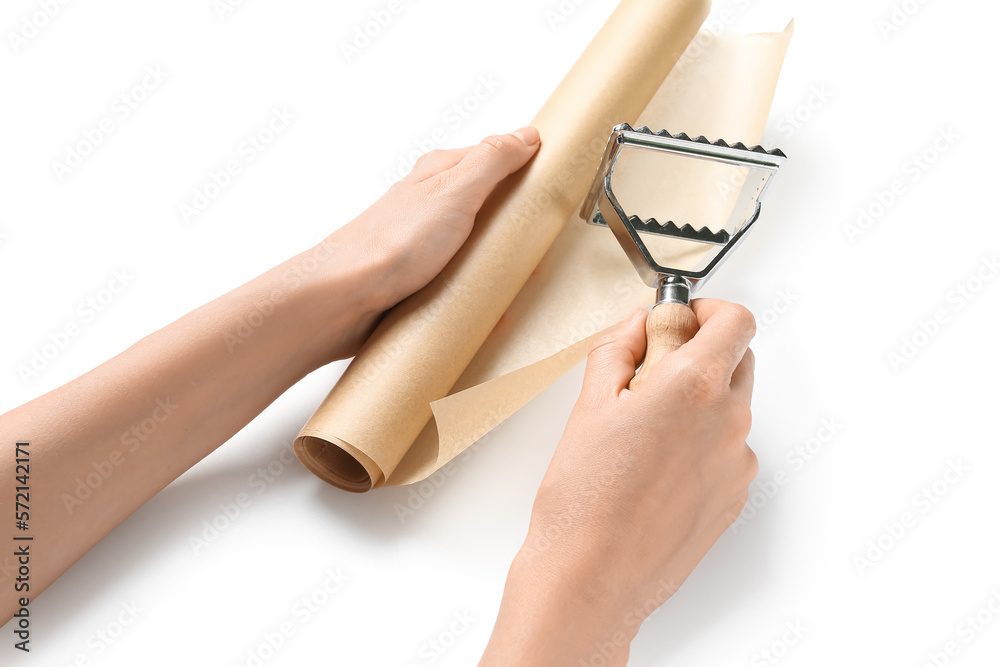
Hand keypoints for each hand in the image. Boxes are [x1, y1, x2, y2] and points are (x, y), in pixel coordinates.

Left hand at [294, 127, 540, 361]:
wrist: (344, 298)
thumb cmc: (390, 244)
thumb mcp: (454, 191)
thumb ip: (491, 161)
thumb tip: (525, 135)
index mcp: (440, 176)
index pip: (495, 159)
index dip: (526, 167)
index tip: (556, 179)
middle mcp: (431, 205)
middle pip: (488, 205)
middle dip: (515, 224)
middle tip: (539, 241)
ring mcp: (425, 243)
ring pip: (475, 246)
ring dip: (496, 263)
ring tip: (515, 279)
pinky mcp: (420, 279)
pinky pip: (459, 281)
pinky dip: (476, 291)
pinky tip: (486, 306)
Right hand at [481, 300, 757, 665]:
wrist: (591, 578)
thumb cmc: (583, 500)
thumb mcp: (589, 403)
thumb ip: (619, 348)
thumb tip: (639, 326)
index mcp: (694, 386)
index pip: (736, 320)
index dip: (709, 310)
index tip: (682, 319)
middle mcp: (729, 421)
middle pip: (738, 359)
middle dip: (701, 353)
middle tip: (650, 372)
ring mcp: (737, 463)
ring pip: (731, 408)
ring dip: (699, 402)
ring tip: (643, 433)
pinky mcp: (734, 497)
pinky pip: (727, 451)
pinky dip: (702, 444)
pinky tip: (655, 468)